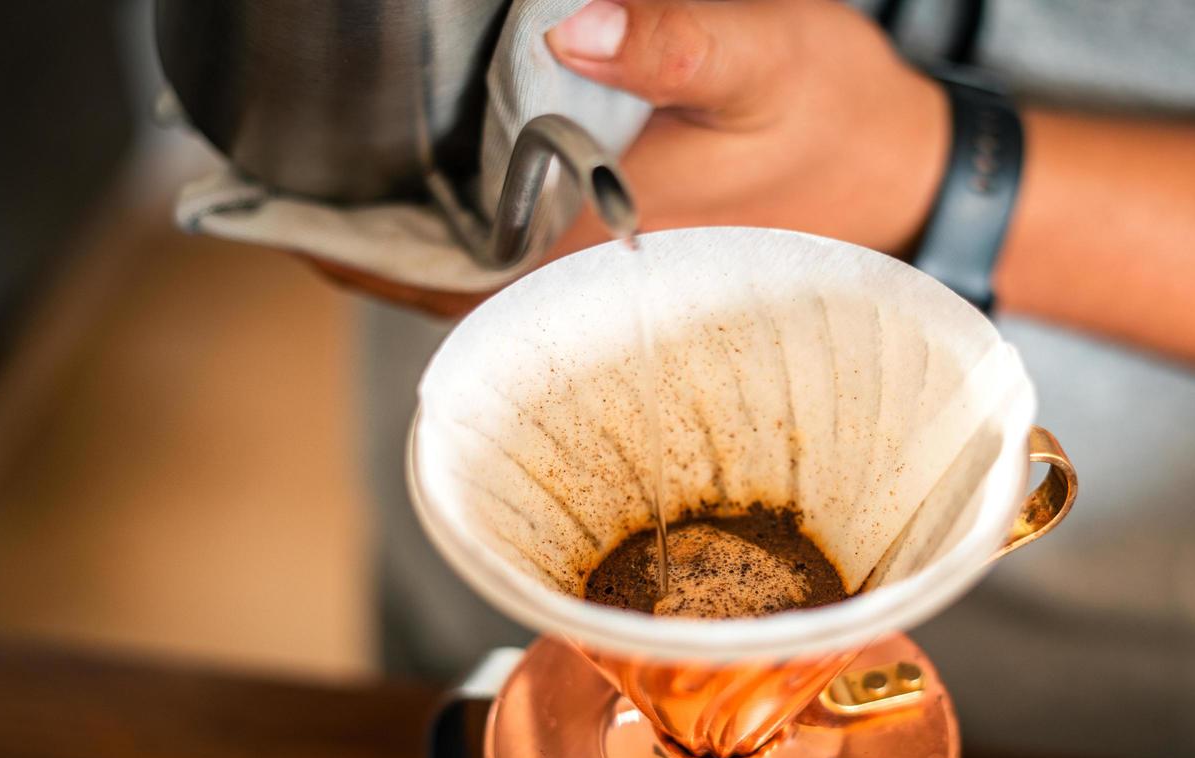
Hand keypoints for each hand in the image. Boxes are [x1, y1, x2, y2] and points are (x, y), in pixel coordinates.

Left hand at [310, 0, 948, 315]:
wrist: (905, 179)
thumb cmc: (838, 119)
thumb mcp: (770, 59)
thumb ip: (679, 41)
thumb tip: (575, 28)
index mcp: (610, 239)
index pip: (458, 276)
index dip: (366, 260)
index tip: (289, 230)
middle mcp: (600, 275)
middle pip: (453, 293)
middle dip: (367, 258)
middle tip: (291, 207)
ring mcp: (615, 274)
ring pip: (487, 288)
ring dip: (412, 255)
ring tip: (343, 208)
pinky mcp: (635, 255)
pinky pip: (531, 270)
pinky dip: (473, 246)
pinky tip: (446, 211)